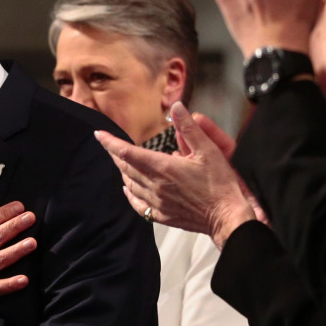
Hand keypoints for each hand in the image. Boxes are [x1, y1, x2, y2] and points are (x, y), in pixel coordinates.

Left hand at [95, 103, 256, 249]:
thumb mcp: (208, 150)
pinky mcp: (162, 216)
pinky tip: (128, 189)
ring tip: (121, 162)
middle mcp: (155, 186)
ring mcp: (157, 203)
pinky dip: (130, 194)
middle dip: (115, 154)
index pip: (128, 153)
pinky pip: (138, 205)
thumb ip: (189, 128)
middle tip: (109, 144)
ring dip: (123, 172)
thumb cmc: (219, 184)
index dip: (111, 143)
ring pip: (131, 185)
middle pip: (126, 168)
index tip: (99, 135)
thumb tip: (176, 107)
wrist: (226, 217)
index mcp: (163, 168)